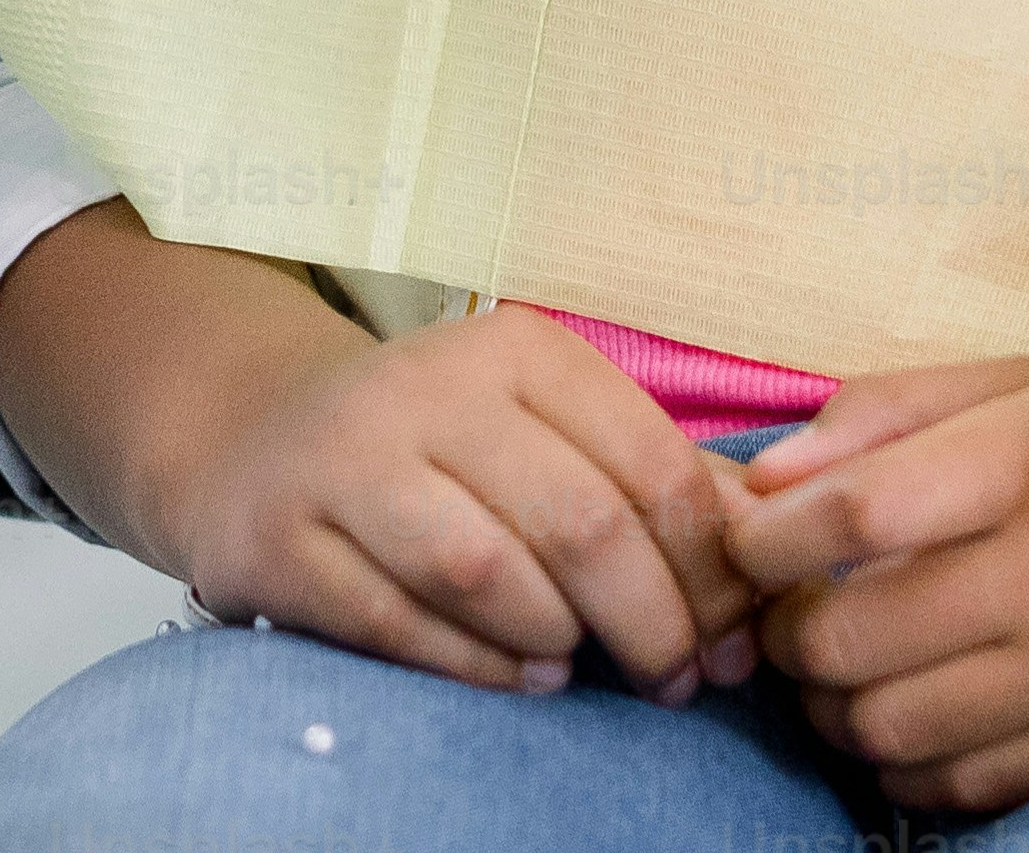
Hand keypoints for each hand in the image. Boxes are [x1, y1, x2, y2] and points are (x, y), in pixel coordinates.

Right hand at [168, 302, 771, 703]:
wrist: (255, 442)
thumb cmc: (440, 449)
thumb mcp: (548, 432)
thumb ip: (657, 485)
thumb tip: (773, 559)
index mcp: (517, 347)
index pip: (653, 464)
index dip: (712, 571)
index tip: (732, 641)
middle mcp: (428, 385)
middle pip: (581, 524)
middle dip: (651, 624)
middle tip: (673, 681)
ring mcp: (344, 458)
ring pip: (487, 571)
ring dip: (558, 642)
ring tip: (583, 668)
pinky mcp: (278, 536)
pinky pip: (398, 624)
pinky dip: (477, 668)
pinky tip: (520, 678)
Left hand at [733, 364, 1028, 811]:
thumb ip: (891, 416)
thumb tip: (766, 479)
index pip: (852, 514)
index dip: (765, 534)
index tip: (745, 536)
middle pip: (850, 638)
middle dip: (783, 630)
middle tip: (786, 606)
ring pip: (889, 730)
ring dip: (829, 707)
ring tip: (837, 663)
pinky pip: (967, 787)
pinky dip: (906, 765)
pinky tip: (907, 712)